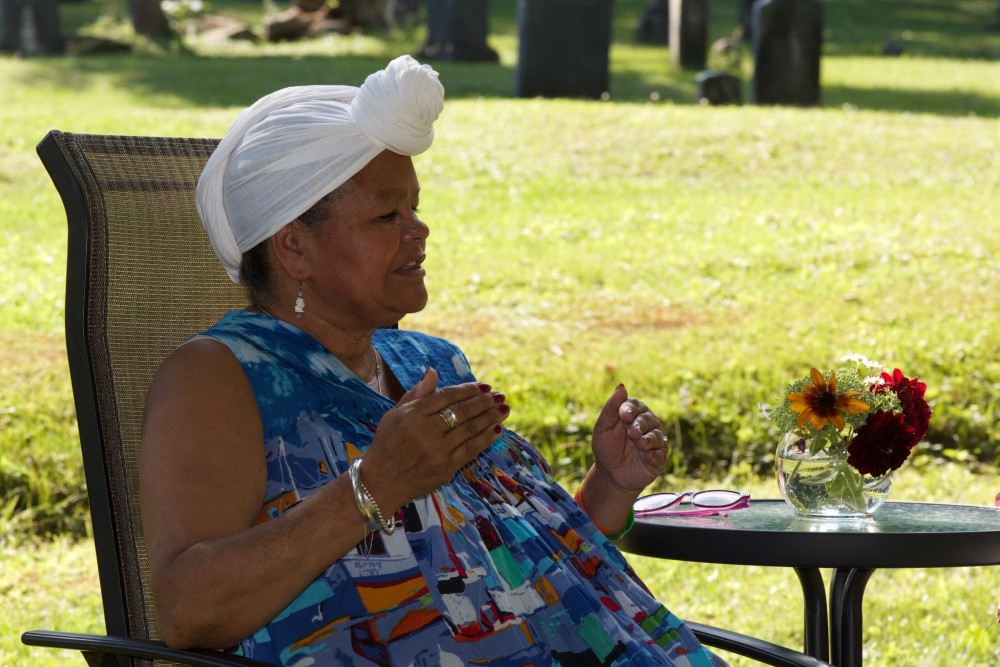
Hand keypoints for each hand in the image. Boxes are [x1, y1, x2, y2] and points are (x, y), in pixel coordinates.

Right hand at [360, 368, 509, 512]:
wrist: (380, 482)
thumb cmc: (386, 444)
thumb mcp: (394, 414)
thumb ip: (416, 394)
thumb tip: (433, 371)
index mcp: (413, 414)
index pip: (447, 397)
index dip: (468, 390)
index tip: (485, 386)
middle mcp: (426, 430)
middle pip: (462, 412)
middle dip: (484, 402)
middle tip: (499, 396)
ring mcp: (438, 451)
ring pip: (470, 430)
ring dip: (490, 418)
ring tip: (504, 409)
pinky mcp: (446, 468)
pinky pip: (471, 450)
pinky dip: (486, 439)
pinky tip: (497, 429)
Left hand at [591, 384, 667, 492]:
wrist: (610, 474)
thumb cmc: (606, 448)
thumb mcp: (602, 428)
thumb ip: (611, 408)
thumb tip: (621, 386)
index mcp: (633, 415)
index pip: (635, 406)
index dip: (630, 409)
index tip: (624, 415)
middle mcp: (647, 425)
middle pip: (648, 419)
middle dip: (640, 424)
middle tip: (631, 432)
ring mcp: (654, 442)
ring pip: (657, 436)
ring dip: (649, 439)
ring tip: (640, 443)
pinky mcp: (659, 458)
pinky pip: (661, 454)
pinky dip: (655, 454)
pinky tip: (649, 455)